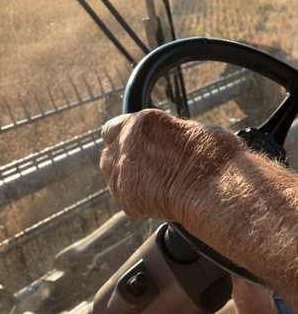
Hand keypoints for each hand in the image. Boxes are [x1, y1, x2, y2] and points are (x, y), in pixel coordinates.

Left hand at [100, 109, 241, 225]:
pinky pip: (126, 201)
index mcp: (142, 123)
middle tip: (143, 169)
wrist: (219, 186)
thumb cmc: (214, 155)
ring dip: (127, 182)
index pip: (111, 129)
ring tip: (153, 186)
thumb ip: (164, 133)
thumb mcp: (189, 129)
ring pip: (113, 181)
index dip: (120, 138)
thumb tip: (164, 139)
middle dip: (121, 162)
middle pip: (108, 156)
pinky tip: (159, 199)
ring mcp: (124, 174)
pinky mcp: (129, 200)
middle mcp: (126, 145)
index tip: (128, 146)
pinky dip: (138, 202)